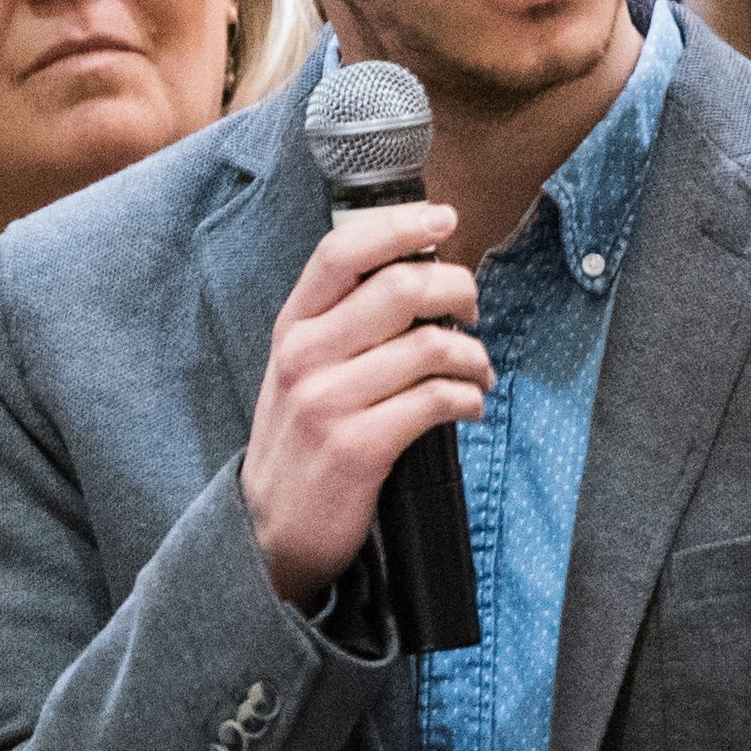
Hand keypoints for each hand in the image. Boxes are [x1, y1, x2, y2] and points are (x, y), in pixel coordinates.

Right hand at [244, 204, 485, 608]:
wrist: (271, 530)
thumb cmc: (301, 440)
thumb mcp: (301, 369)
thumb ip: (343, 321)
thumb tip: (419, 274)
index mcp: (293, 327)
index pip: (342, 251)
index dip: (399, 225)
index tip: (443, 220)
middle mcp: (305, 356)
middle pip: (399, 288)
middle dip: (456, 289)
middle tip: (473, 309)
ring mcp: (329, 402)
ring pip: (428, 346)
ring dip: (473, 354)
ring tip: (479, 370)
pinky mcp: (359, 447)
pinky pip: (434, 401)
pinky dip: (468, 398)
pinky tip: (470, 404)